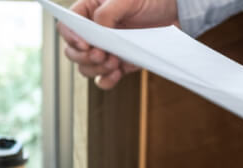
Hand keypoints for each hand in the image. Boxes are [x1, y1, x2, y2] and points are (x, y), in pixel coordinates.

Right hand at [59, 0, 175, 89]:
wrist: (175, 13)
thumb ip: (108, 12)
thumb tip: (96, 30)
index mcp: (89, 12)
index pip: (67, 26)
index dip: (71, 37)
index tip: (85, 44)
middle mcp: (93, 33)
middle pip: (72, 52)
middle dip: (84, 57)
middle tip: (101, 55)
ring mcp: (104, 50)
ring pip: (85, 68)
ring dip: (96, 69)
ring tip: (114, 62)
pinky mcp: (117, 65)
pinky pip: (103, 80)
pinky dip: (106, 80)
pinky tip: (117, 73)